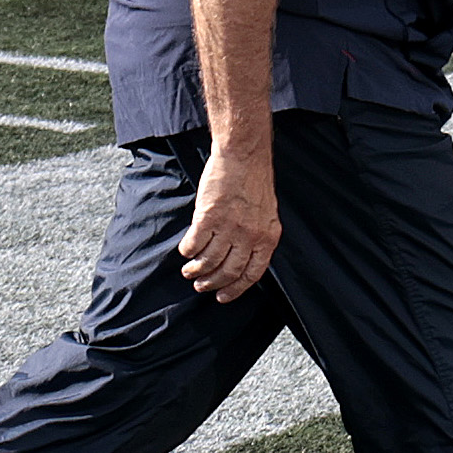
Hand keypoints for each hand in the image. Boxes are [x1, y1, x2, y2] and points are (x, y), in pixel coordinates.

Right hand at [178, 144, 279, 303]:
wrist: (243, 156)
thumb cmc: (254, 181)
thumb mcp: (266, 214)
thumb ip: (257, 236)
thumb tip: (242, 258)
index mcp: (267, 237)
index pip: (252, 274)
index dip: (235, 289)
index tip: (223, 296)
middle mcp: (249, 236)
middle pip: (228, 272)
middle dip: (212, 283)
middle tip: (201, 285)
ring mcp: (229, 227)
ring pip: (209, 261)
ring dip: (196, 270)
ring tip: (189, 271)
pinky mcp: (208, 217)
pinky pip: (194, 243)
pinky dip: (187, 251)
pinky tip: (185, 251)